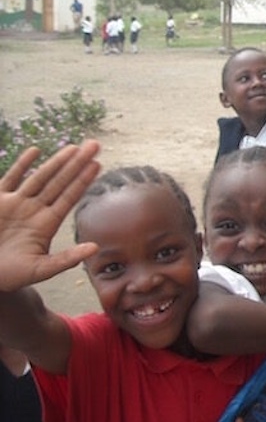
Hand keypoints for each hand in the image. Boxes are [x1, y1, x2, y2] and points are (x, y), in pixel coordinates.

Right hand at [0, 142, 101, 291]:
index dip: (83, 180)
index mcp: (46, 224)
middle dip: (77, 164)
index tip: (98, 164)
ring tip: (75, 147)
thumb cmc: (10, 276)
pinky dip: (22, 165)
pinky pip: (10, 179)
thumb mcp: (40, 269)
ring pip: (40, 177)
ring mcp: (15, 204)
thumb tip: (95, 248)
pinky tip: (35, 151)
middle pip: (60, 182)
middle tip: (95, 145)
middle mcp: (34, 210)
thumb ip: (66, 259)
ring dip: (57, 161)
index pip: (69, 197)